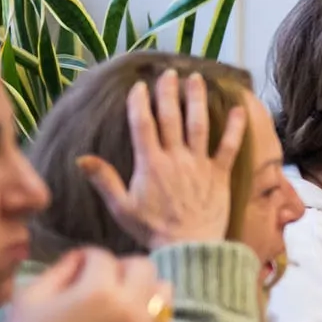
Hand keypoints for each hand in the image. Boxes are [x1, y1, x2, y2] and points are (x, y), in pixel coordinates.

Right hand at [0, 249, 170, 321]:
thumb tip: (81, 258)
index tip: (72, 268)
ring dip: (143, 285)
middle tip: (96, 280)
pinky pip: (165, 319)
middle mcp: (130, 308)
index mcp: (98, 292)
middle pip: (142, 266)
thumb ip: (60, 270)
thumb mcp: (29, 297)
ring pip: (163, 290)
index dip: (84, 258)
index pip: (102, 257)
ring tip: (118, 296)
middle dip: (120, 266)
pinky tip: (131, 316)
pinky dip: (153, 311)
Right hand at [73, 70, 245, 248]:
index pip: (143, 124)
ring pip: (199, 125)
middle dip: (169, 92)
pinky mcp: (220, 175)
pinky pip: (229, 147)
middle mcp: (175, 158)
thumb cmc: (152, 230)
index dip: (140, 102)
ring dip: (197, 100)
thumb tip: (81, 158)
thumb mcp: (121, 207)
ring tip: (197, 79)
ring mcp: (199, 165)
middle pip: (171, 117)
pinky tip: (240, 108)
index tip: (140, 86)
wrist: (188, 248)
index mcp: (150, 164)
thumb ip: (104, 180)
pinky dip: (235, 128)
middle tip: (169, 73)